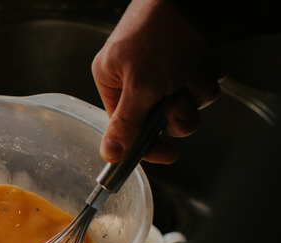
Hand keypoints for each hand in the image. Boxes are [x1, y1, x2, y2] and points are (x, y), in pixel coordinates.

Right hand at [91, 0, 227, 163]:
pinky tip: (202, 58)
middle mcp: (138, 79)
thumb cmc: (157, 35)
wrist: (192, 2)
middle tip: (180, 102)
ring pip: (188, 104)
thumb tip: (108, 154)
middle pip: (161, 120)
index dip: (147, 145)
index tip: (168, 154)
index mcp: (113, 83)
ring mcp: (166, 71)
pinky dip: (207, 75)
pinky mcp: (190, 62)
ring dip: (196, 92)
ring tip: (192, 71)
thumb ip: (125, 125)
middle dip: (179, 113)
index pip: (127, 128)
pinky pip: (202, 85)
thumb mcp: (139, 87)